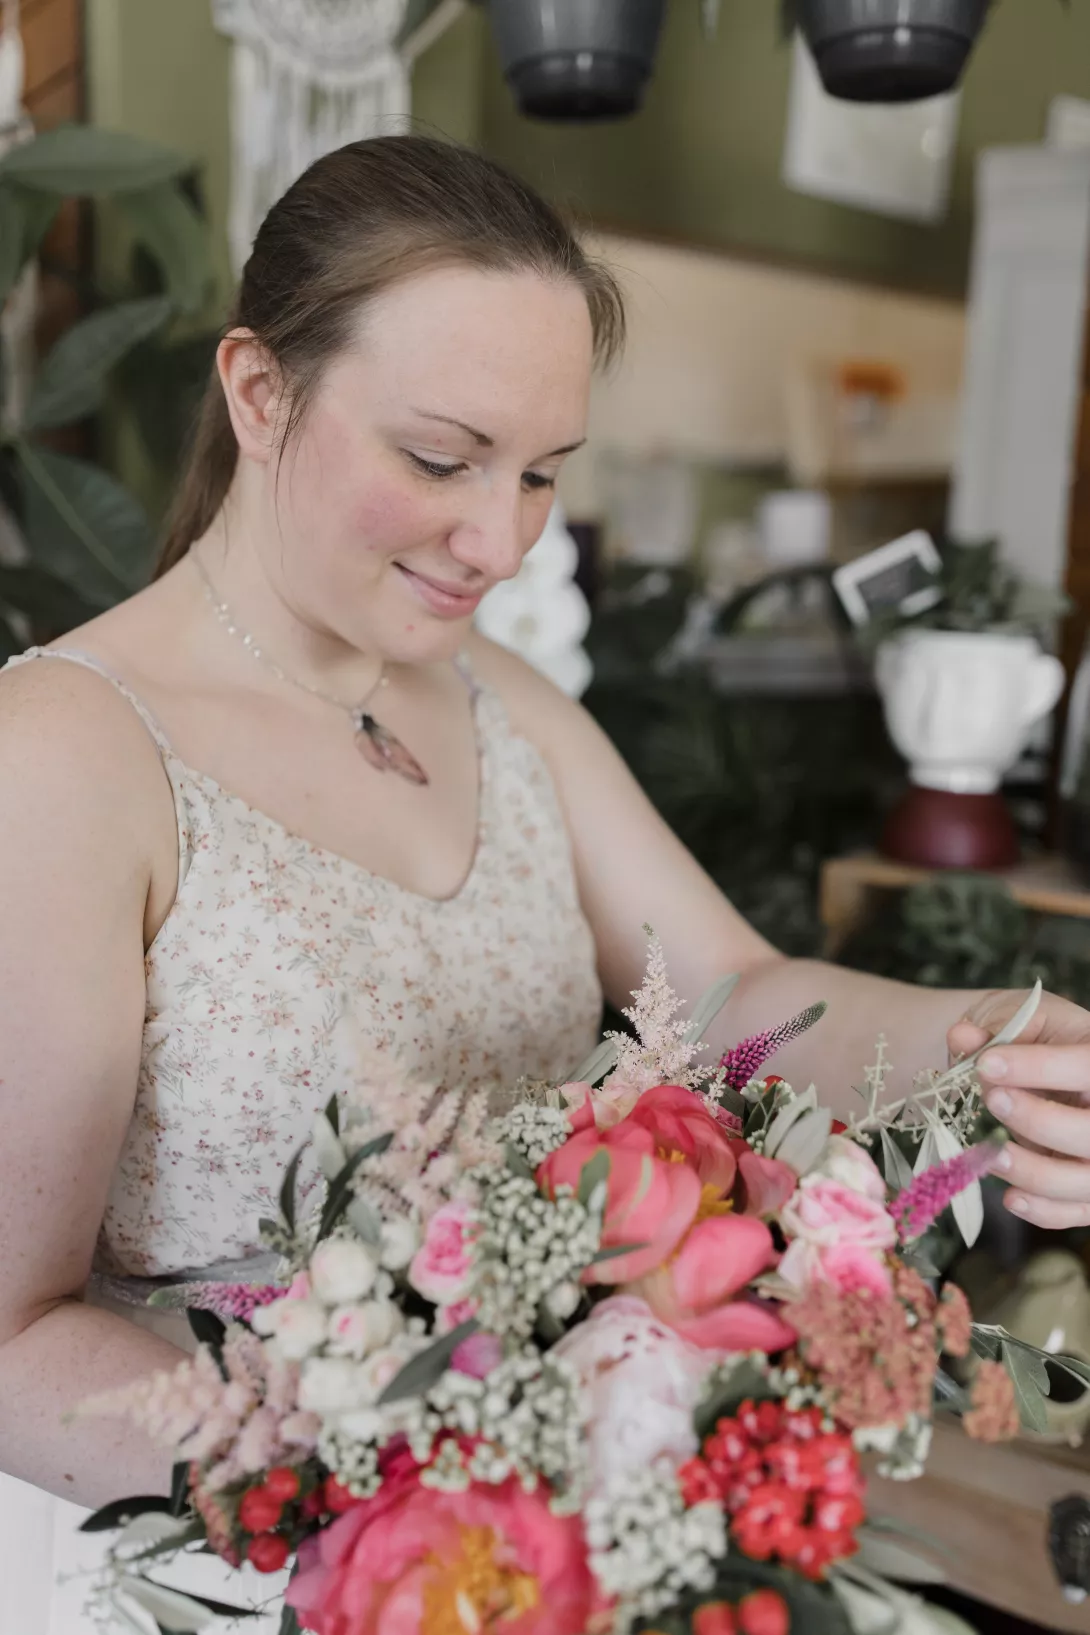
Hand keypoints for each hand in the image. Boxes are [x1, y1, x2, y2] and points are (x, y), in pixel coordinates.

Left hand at [949, 989, 1089, 1227]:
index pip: (1088, 1067)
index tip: (986, 1063)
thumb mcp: (1012, 1017)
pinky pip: (1076, 1211)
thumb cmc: (1024, 1035)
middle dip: (1039, 1120)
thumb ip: (992, 1030)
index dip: (1041, 1068)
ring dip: (1035, 1171)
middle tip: (993, 1101)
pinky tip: (1010, 1196)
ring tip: (992, 1154)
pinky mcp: (1086, 1190)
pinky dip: (1044, 1210)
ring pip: (1085, 1180)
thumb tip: (962, 1039)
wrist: (1019, 1059)